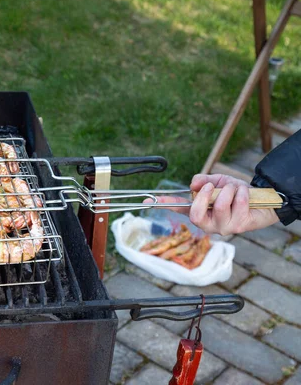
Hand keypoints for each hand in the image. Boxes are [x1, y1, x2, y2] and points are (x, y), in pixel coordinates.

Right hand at [146, 174, 278, 235]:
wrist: (262, 201)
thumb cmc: (237, 193)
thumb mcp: (218, 182)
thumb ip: (204, 181)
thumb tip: (194, 185)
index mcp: (200, 211)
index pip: (178, 207)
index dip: (164, 203)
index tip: (146, 200)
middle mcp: (207, 223)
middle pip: (195, 213)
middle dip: (206, 195)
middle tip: (213, 186)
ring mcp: (222, 227)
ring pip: (219, 205)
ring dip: (229, 190)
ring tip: (235, 188)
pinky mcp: (237, 227)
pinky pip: (236, 204)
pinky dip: (241, 193)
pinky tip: (245, 194)